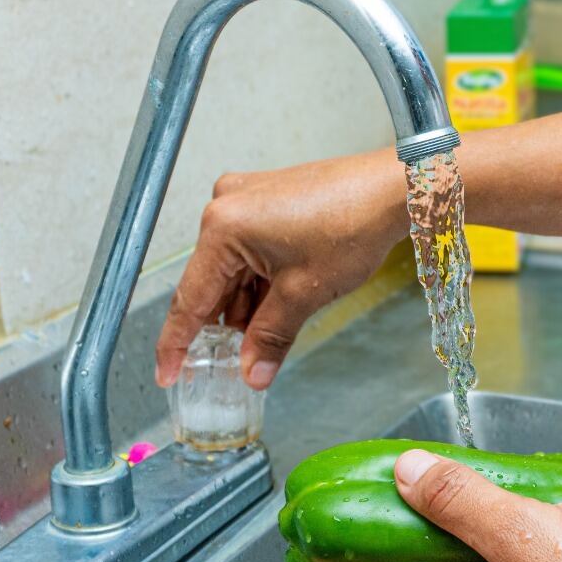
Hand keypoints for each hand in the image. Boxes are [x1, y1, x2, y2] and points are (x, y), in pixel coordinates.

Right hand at [155, 149, 407, 389]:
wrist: (392, 189)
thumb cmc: (352, 224)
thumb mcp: (304, 294)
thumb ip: (270, 337)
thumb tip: (252, 372)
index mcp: (223, 227)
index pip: (190, 298)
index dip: (178, 343)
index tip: (169, 372)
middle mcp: (225, 207)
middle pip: (211, 283)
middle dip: (224, 326)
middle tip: (228, 365)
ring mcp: (246, 200)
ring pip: (233, 270)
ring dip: (245, 307)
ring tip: (262, 340)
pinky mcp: (266, 199)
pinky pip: (249, 252)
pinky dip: (259, 283)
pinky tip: (273, 311)